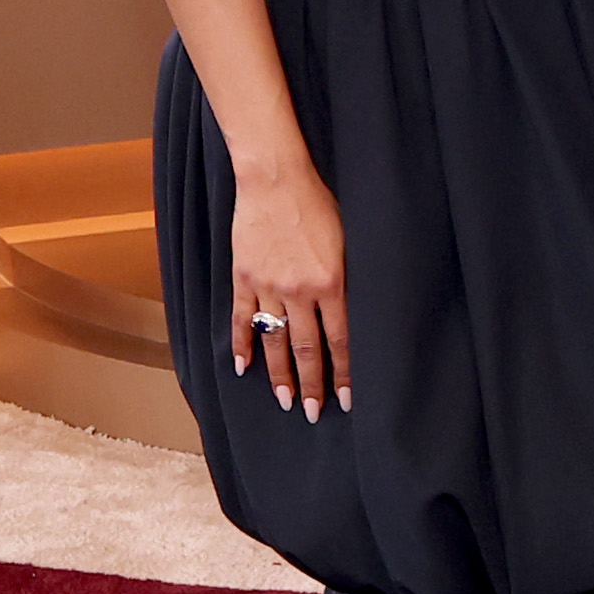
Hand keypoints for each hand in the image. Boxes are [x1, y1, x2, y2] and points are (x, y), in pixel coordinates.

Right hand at [229, 166, 351, 415]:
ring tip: (285, 401)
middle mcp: (300, 291)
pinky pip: (242, 319)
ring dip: (280, 375)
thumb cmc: (318, 204)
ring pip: (275, 341)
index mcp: (332, 283)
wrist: (276, 180)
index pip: (340, 340)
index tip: (346, 399)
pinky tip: (242, 368)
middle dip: (312, 384)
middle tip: (312, 413)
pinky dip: (242, 344)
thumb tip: (351, 312)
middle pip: (307, 349)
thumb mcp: (347, 241)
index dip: (343, 373)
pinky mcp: (244, 277)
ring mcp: (268, 287)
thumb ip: (347, 279)